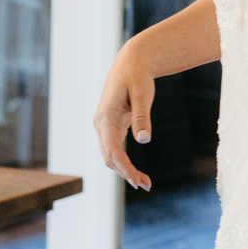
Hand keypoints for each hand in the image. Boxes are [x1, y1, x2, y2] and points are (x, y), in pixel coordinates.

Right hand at [92, 47, 154, 189]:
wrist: (131, 62)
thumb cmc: (137, 75)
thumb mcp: (142, 93)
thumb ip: (142, 116)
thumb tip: (144, 140)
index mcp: (105, 117)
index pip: (112, 149)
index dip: (125, 167)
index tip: (139, 181)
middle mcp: (100, 124)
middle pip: (109, 157)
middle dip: (126, 173)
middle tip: (147, 185)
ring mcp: (104, 126)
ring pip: (110, 155)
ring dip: (124, 170)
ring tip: (145, 182)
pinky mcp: (111, 126)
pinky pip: (114, 149)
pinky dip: (124, 162)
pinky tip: (136, 171)